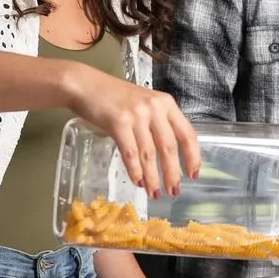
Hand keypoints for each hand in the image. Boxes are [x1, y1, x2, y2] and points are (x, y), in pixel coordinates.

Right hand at [65, 64, 200, 197]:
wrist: (85, 84)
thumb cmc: (114, 97)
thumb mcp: (144, 105)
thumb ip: (157, 124)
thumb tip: (168, 157)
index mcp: (166, 103)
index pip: (187, 133)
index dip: (193, 156)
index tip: (193, 175)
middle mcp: (154, 108)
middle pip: (169, 147)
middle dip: (172, 173)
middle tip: (174, 191)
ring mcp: (137, 114)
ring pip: (149, 153)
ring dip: (153, 177)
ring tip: (154, 193)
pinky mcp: (118, 122)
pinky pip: (130, 153)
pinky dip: (135, 171)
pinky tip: (138, 182)